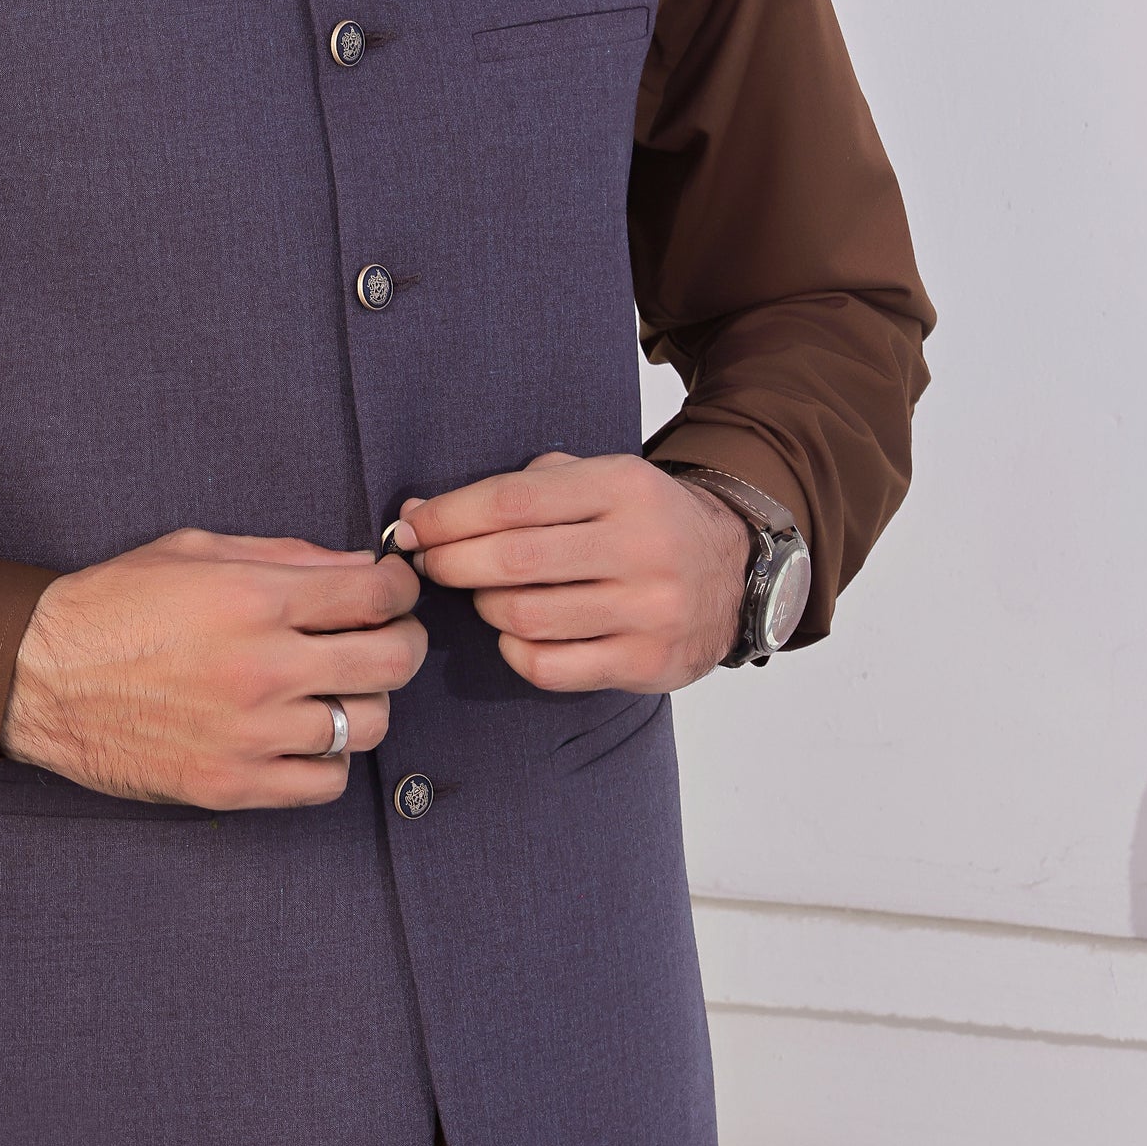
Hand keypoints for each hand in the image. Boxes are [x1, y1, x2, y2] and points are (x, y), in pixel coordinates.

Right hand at [0, 528, 426, 807]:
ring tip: (337, 688)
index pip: (377, 593)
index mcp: (256, 598)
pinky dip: (329, 759)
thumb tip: (358, 567)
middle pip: (392, 662)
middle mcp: (262, 666)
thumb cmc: (116, 604)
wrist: (41, 677)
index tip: (393, 590)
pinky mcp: (232, 784)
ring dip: (365, 702)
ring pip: (367, 725)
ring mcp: (250, 732)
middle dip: (402, 642)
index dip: (401, 587)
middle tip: (386, 637)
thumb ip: (286, 556)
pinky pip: (326, 782)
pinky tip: (306, 735)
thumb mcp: (198, 550)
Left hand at [387, 452, 747, 694]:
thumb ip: (521, 489)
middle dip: (451, 562)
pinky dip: (515, 650)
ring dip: (484, 605)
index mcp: (624, 487)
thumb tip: (422, 515)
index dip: (450, 517)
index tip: (413, 527)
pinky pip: (549, 666)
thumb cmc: (644, 522)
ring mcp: (648, 610)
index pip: (512, 502)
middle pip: (513, 561)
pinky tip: (516, 632)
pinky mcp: (646, 663)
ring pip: (525, 616)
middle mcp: (642, 547)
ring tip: (482, 593)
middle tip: (429, 562)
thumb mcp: (600, 479)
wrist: (734, 573)